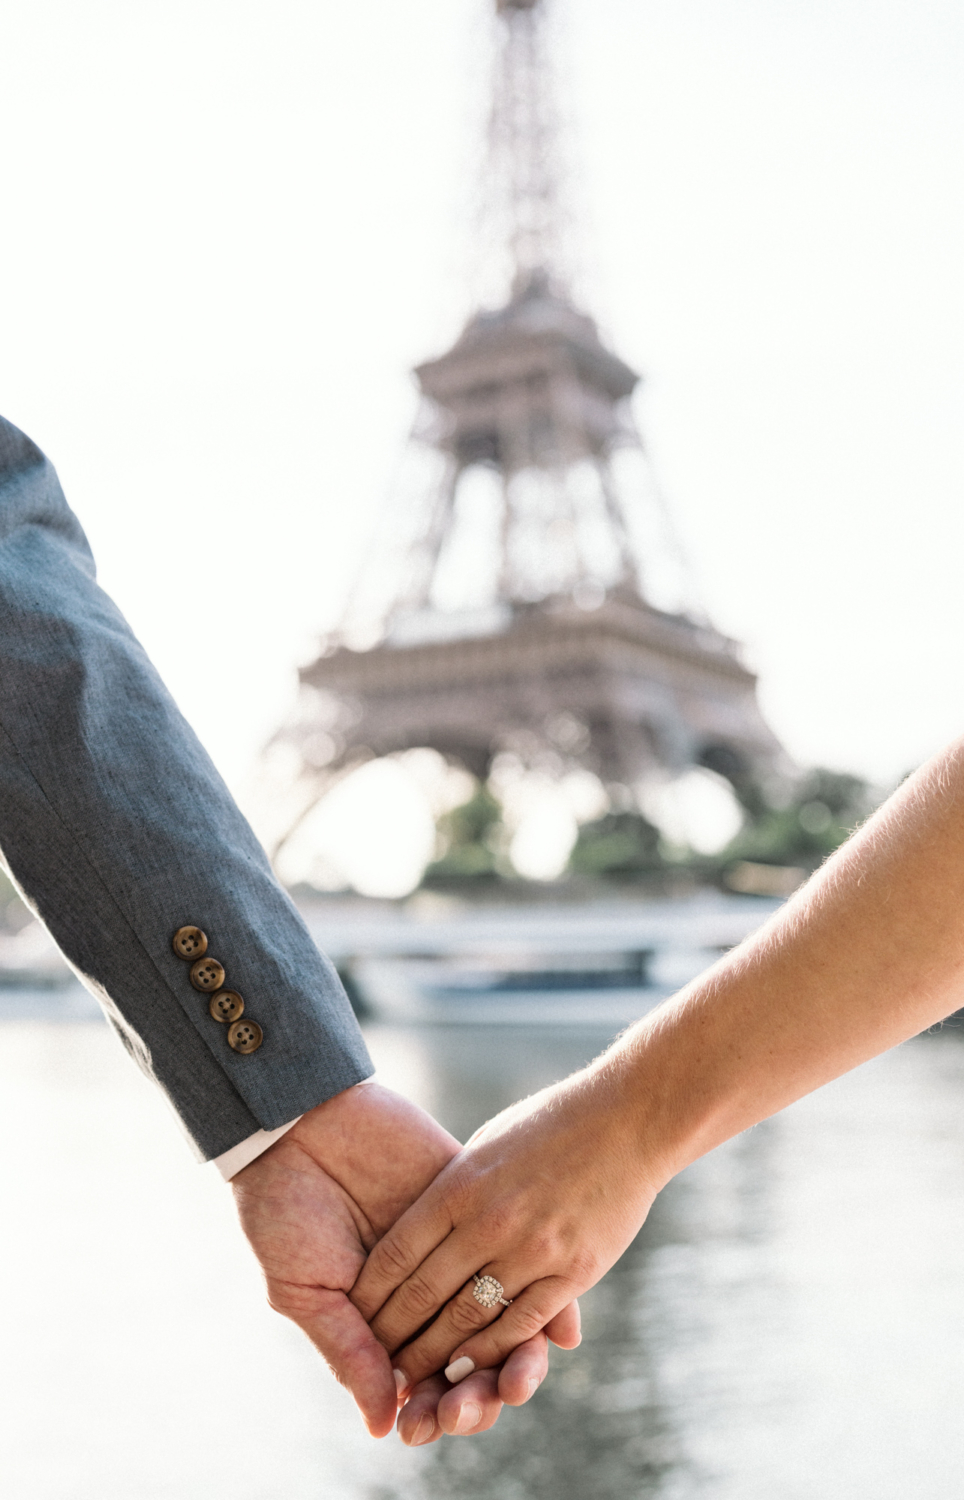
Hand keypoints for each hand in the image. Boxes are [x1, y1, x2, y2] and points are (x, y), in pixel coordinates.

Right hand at [231, 1079, 579, 1439]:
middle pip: (472, 1356)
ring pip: (505, 1314)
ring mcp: (459, 1246)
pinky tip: (560, 1329)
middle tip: (473, 1410)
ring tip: (516, 1385)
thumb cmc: (284, 1210)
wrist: (297, 1123)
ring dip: (517, 1359)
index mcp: (386, 1317)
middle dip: (481, 1394)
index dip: (436, 1409)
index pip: (425, 1377)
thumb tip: (383, 1424)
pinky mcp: (478, 1202)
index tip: (433, 1428)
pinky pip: (525, 1254)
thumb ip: (349, 1351)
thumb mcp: (306, 1290)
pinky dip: (548, 1295)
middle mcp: (430, 1288)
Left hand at [350, 1062, 658, 1392]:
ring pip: (469, 1319)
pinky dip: (491, 1351)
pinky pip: (521, 1322)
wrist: (628, 1117)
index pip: (398, 1252)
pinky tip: (470, 1367)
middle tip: (375, 1367)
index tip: (352, 1317)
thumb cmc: (552, 1124)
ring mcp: (532, 1249)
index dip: (371, 1293)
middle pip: (425, 1294)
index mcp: (460, 1184)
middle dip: (393, 1337)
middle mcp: (489, 1221)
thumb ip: (453, 1189)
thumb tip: (419, 1226)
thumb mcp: (488, 1145)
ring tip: (412, 1382)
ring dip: (436, 1358)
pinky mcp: (572, 1271)